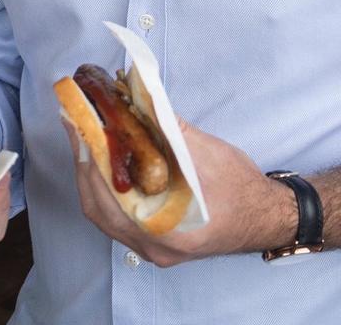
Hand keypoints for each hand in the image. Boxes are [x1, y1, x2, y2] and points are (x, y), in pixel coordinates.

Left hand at [62, 118, 296, 266]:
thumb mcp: (204, 151)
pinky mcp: (154, 238)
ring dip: (91, 174)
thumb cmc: (241, 186)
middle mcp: (155, 248)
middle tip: (76, 125)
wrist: (267, 214)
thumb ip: (165, 127)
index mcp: (168, 232)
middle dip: (84, 164)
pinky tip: (104, 159)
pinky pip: (117, 214)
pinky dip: (106, 185)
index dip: (91, 161)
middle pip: (100, 209)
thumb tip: (134, 96)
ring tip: (85, 137)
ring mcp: (153, 247)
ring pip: (105, 213)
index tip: (80, 127)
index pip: (111, 199)